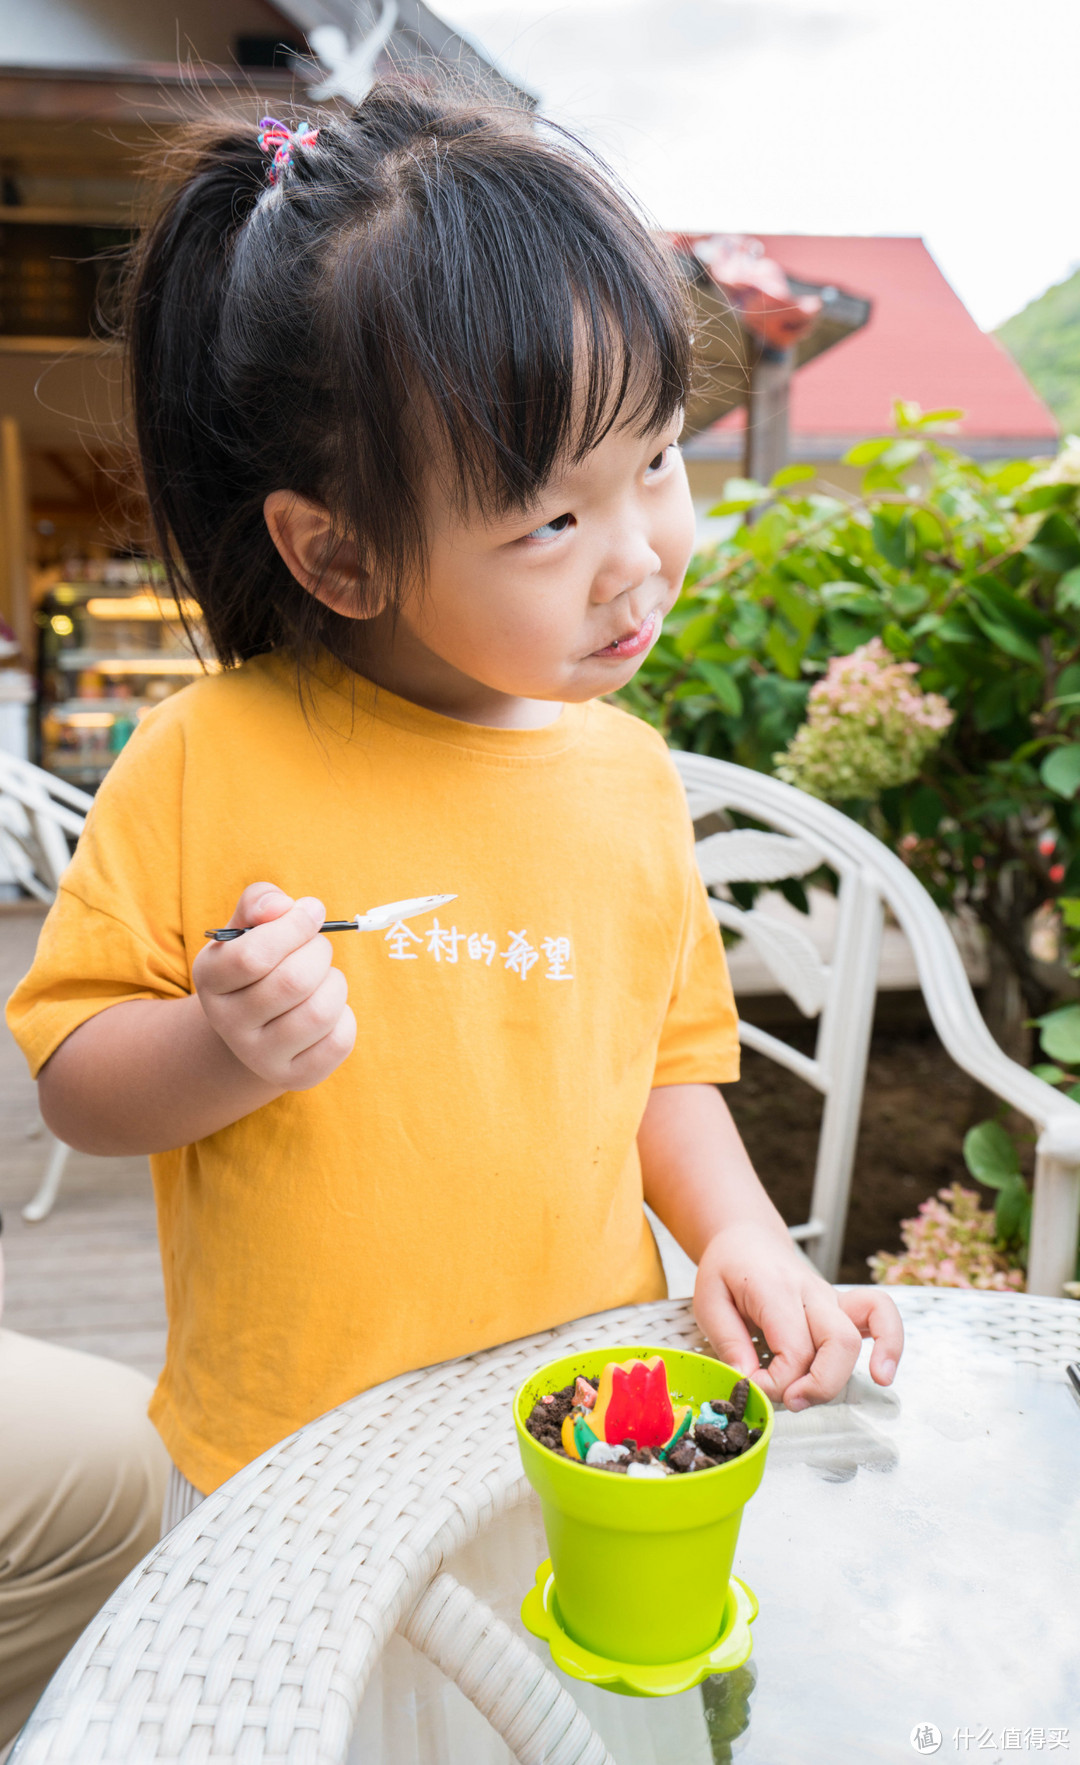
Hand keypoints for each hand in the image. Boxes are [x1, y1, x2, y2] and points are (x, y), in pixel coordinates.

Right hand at [192, 882, 355, 1089]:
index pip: (252, 956)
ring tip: (324, 977)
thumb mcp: (248, 927)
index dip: (294, 927)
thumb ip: (261, 902)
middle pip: (293, 983)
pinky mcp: (295, 1077)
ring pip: (320, 1013)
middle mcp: (228, 1023)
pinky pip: (339, 1041)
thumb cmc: (259, 963)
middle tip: (318, 947)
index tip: (311, 911)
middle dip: (319, 952)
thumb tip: (282, 905)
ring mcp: (260, 1056)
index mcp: (211, 979)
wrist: (256, 1025)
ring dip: (335, 983)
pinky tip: (329, 1009)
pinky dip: (345, 1015)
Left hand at [692, 1221, 903, 1408]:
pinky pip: (881, 1316)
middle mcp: (811, 1291)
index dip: (776, 1383)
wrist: (747, 1240)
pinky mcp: (843, 1306)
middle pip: (836, 1343)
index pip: (794, 1349)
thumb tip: (748, 1382)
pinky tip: (882, 1373)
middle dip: (817, 1386)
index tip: (752, 1386)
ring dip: (843, 1376)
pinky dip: (890, 1344)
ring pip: (858, 1337)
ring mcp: (831, 1297)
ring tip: (818, 1397)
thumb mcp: (708, 1301)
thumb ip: (728, 1343)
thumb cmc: (728, 1268)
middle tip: (788, 1401)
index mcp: (775, 1289)